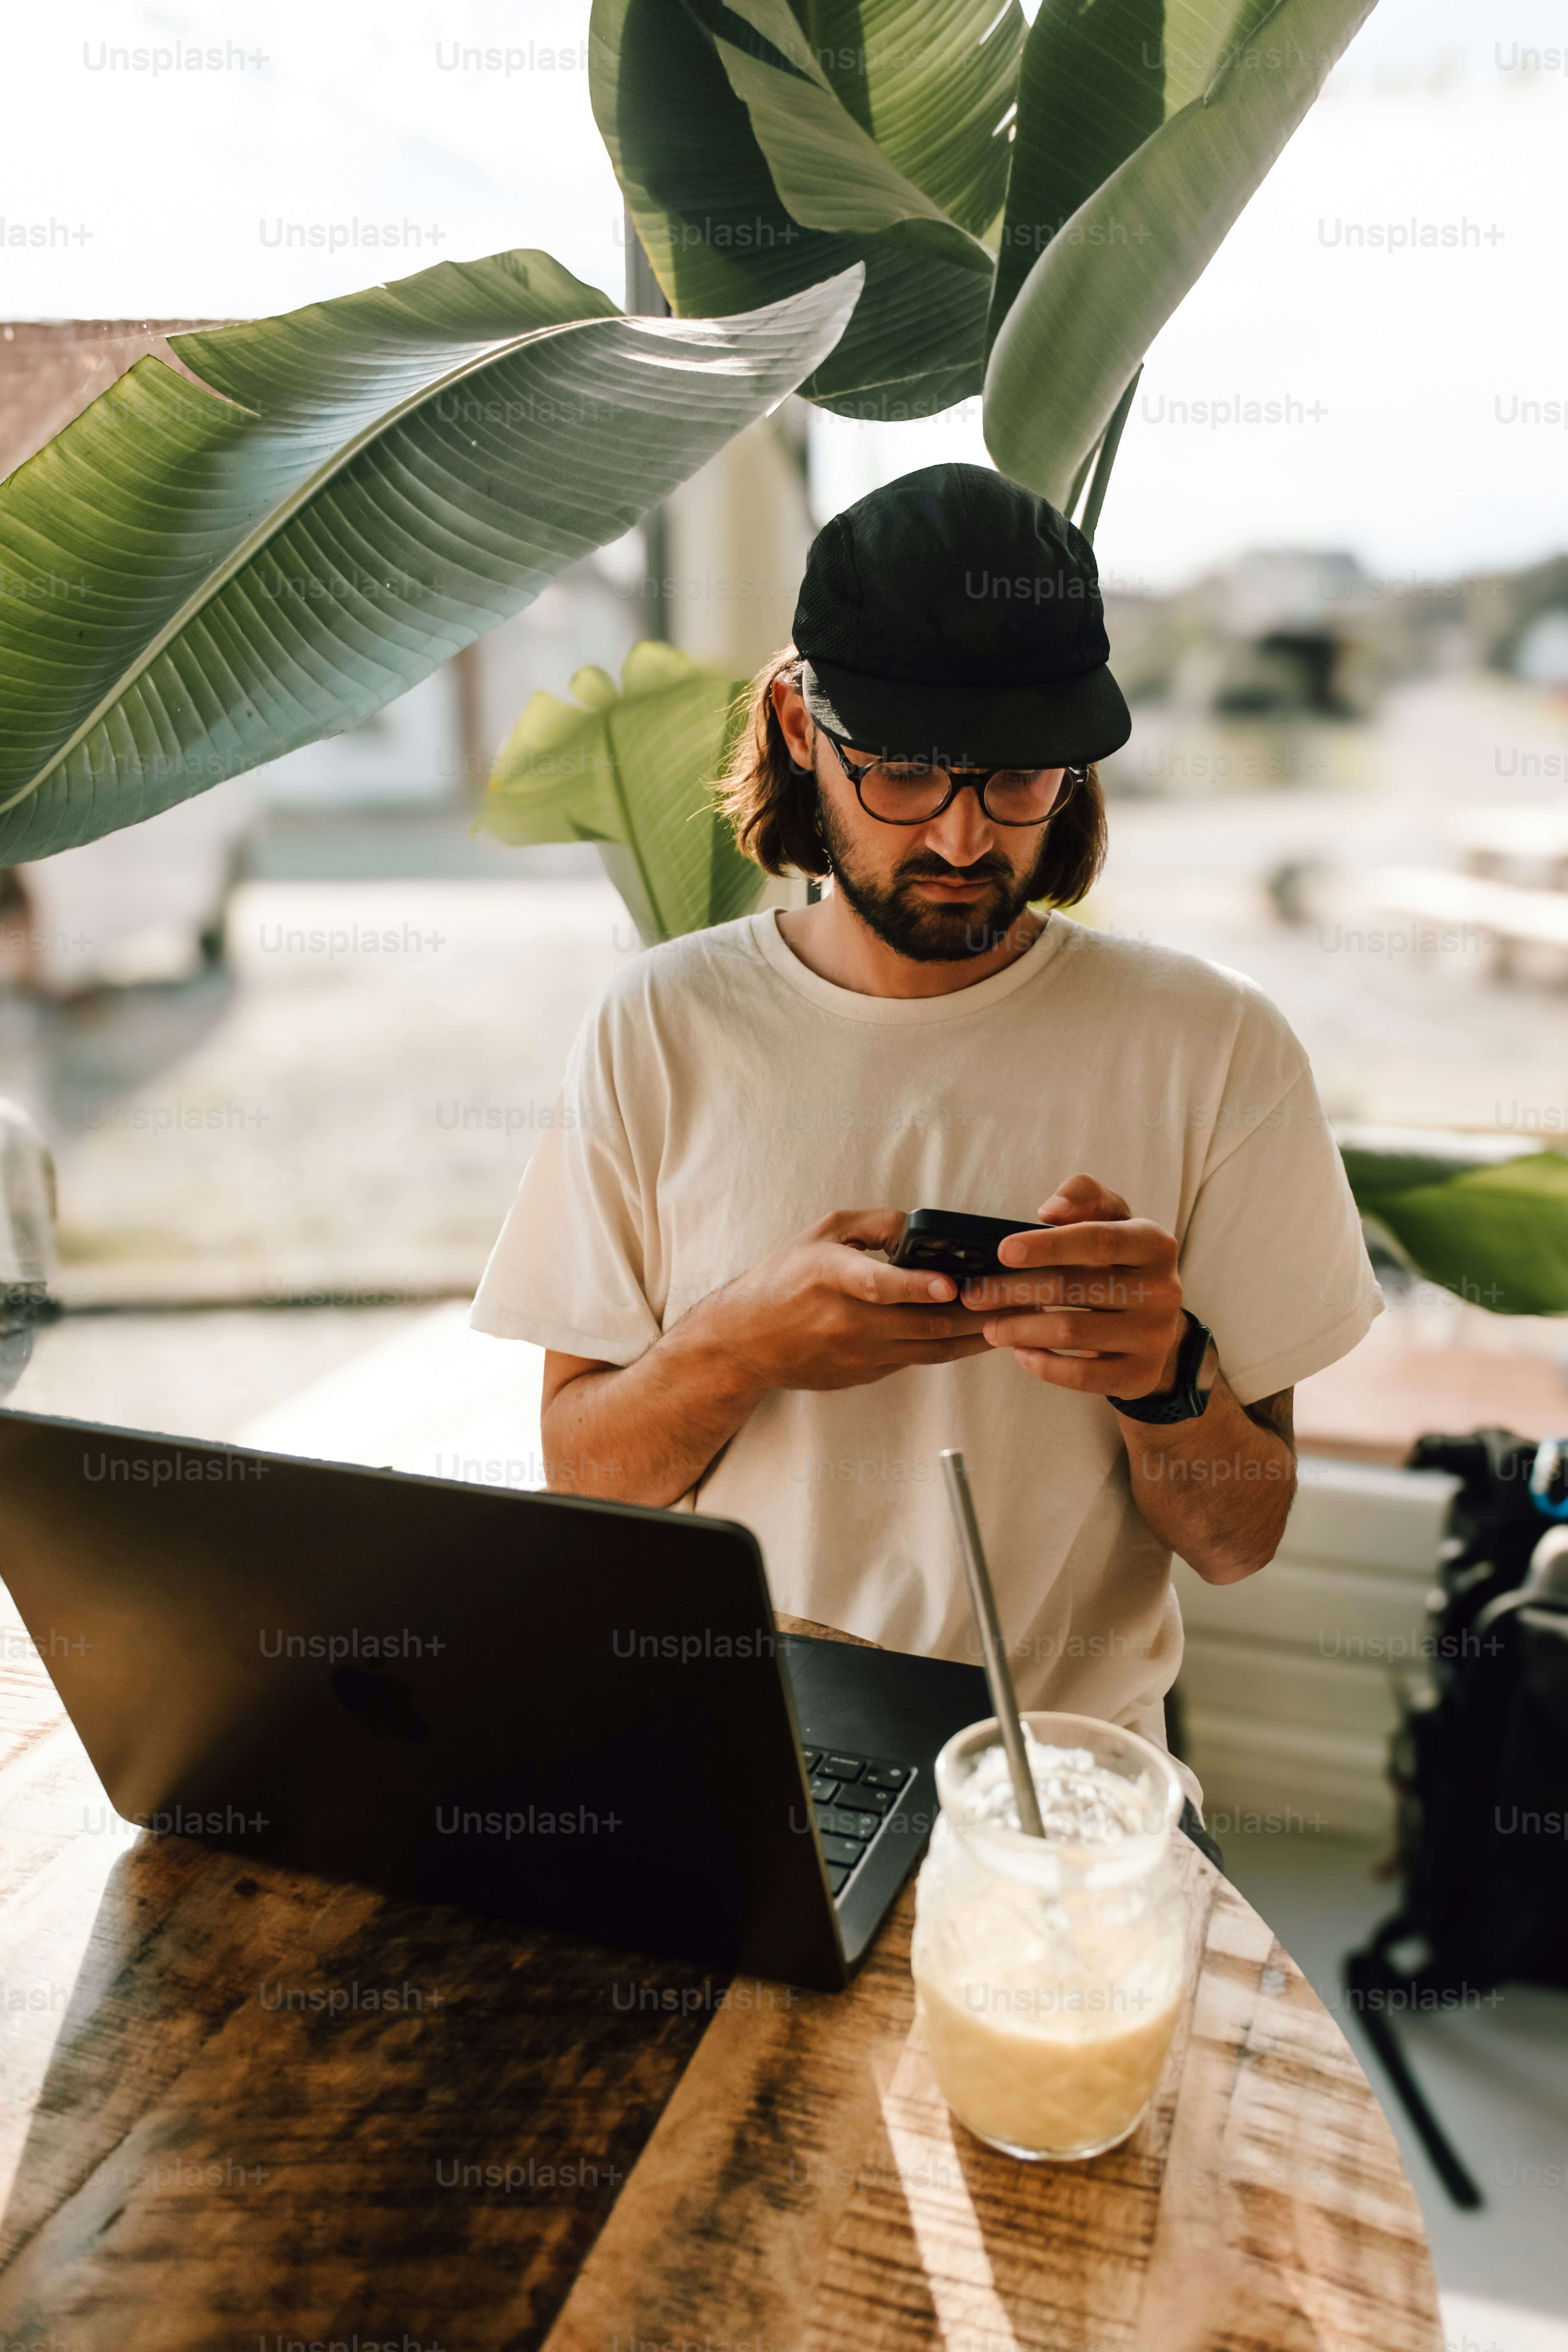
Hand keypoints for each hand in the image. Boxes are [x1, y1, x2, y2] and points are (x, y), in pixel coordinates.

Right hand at [695, 1210, 991, 1394]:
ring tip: (1019, 1318)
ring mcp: (858, 1353)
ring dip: (978, 1335)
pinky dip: (953, 1347)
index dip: (916, 1286)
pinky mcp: (867, 1373)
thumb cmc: (785, 1277)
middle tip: (1024, 1298)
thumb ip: (875, 1224)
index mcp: (829, 1275)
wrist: (746, 1342)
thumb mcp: (823, 1232)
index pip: (876, 1284)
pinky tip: (982, 1333)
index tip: (953, 1283)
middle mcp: (846, 1319)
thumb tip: (924, 1229)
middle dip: (979, 1311)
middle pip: (923, 1323)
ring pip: (932, 1347)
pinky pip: (920, 1359)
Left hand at [958, 1173, 1184, 1397]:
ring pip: (1072, 1332)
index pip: (1098, 1240)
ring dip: (1019, 1329)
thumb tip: (1051, 1209)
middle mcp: (1164, 1290)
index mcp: (1155, 1243)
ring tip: (990, 1326)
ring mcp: (1155, 1336)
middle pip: (1075, 1288)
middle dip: (1014, 1291)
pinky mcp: (1142, 1375)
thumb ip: (1084, 1196)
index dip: (1048, 1245)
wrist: (1154, 1323)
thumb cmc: (1119, 1261)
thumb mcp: (1110, 1218)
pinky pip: (1082, 1376)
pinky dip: (1043, 1365)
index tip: (1002, 1252)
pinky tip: (1020, 1352)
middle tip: (974, 1295)